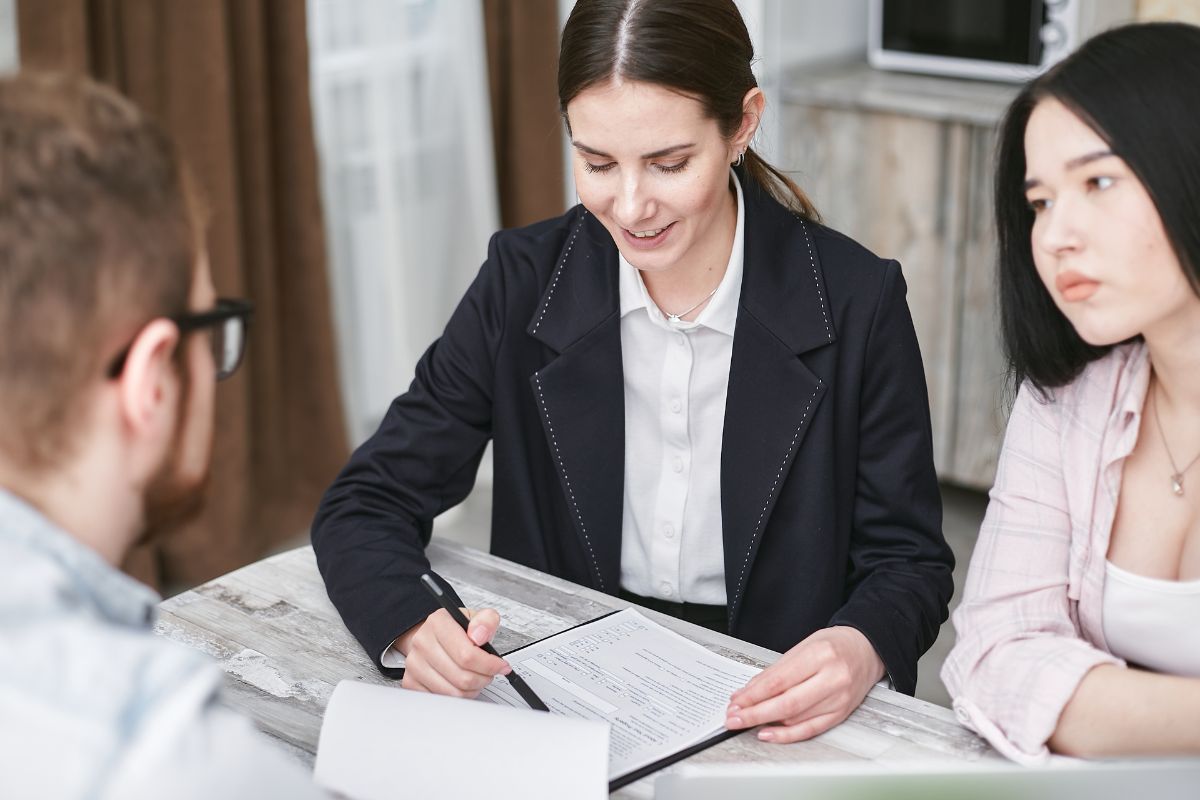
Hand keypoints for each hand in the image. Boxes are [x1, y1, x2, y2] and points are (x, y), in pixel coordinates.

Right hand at [397, 607, 510, 696]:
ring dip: (472, 689)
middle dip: (484, 678)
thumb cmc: (457, 630)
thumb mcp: (477, 617)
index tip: (500, 665)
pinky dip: (458, 696)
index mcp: (438, 622)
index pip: (467, 654)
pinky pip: (442, 700)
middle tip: (489, 673)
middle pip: (462, 677)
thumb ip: (487, 621)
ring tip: (476, 677)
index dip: (489, 664)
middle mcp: (422, 642)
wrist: (435, 637)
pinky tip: (461, 684)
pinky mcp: (411, 682)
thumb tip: (480, 635)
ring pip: (454, 693)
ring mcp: (414, 664)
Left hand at [725, 625, 884, 742]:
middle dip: (755, 713)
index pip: (779, 681)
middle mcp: (833, 678)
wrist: (867, 650)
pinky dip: (787, 735)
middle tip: (733, 718)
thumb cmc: (834, 645)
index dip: (753, 694)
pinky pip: (810, 729)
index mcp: (820, 655)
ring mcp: (839, 699)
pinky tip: (769, 733)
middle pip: (787, 703)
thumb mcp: (803, 646)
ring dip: (766, 723)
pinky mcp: (841, 714)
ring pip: (796, 718)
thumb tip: (749, 691)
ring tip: (746, 722)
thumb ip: (777, 670)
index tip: (736, 701)